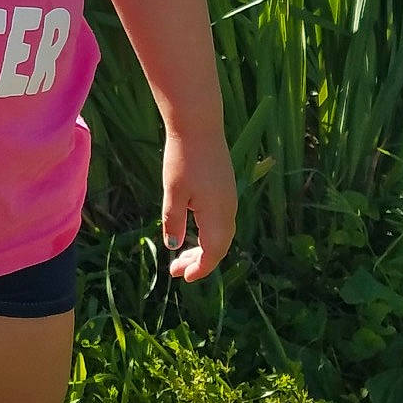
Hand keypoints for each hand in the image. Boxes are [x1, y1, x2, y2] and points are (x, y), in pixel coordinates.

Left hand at [161, 125, 236, 281]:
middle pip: (219, 246)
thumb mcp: (173, 193)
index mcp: (217, 214)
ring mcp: (229, 197)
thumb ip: (174, 221)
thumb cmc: (182, 159)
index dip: (199, 268)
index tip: (182, 277)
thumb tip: (174, 246)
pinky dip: (208, 233)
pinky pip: (221, 220)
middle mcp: (229, 209)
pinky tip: (192, 230)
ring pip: (221, 233)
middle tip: (175, 270)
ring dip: (203, 247)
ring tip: (181, 255)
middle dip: (199, 261)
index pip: (213, 253)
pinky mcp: (226, 187)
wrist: (199, 125)